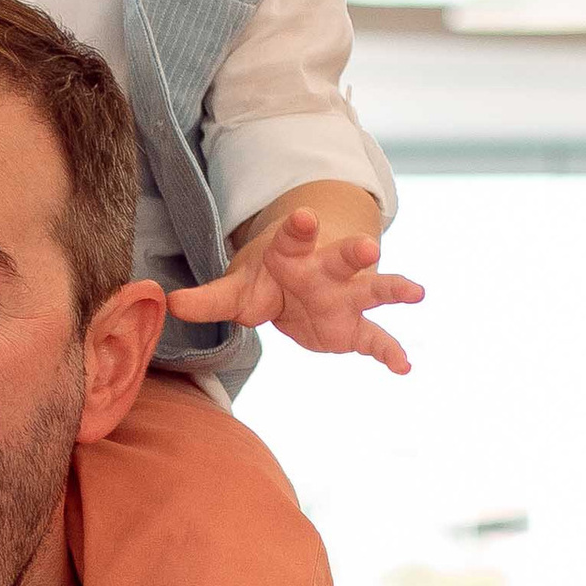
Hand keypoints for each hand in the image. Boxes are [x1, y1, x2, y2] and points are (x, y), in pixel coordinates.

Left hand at [165, 207, 421, 372]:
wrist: (295, 287)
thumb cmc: (265, 280)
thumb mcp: (236, 289)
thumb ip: (209, 299)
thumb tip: (169, 303)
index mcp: (292, 253)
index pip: (294, 237)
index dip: (298, 229)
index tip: (303, 217)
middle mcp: (324, 271)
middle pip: (341, 258)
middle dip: (354, 254)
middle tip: (368, 248)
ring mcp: (344, 297)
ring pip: (371, 290)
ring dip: (392, 290)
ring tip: (416, 292)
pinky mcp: (354, 327)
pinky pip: (376, 339)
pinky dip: (390, 352)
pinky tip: (405, 368)